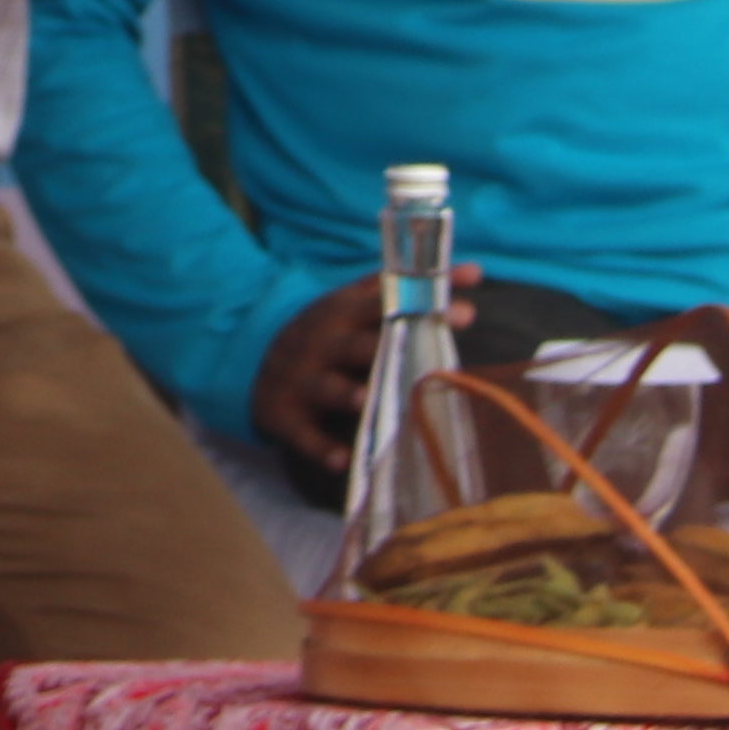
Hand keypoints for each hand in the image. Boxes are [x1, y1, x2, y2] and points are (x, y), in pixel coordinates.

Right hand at [253, 264, 471, 469]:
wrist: (254, 361)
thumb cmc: (326, 334)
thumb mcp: (353, 304)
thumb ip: (405, 289)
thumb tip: (474, 269)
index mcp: (339, 313)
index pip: (383, 305)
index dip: (422, 306)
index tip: (467, 312)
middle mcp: (319, 344)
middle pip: (353, 344)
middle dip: (387, 346)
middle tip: (426, 352)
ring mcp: (299, 380)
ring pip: (324, 386)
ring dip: (345, 393)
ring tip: (367, 399)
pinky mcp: (284, 414)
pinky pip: (302, 433)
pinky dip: (320, 446)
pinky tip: (342, 460)